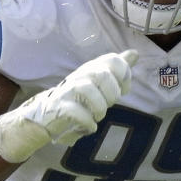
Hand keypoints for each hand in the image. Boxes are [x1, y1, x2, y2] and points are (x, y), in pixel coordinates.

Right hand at [0, 49, 138, 161]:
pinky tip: (89, 126)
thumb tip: (134, 53)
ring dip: (99, 108)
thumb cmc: (78, 100)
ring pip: (87, 91)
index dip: (124, 75)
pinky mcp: (58, 109)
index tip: (123, 90)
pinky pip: (77, 113)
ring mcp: (66, 92)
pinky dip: (88, 123)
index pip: (112, 60)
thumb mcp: (98, 83)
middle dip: (111, 93)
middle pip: (101, 74)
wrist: (46, 116)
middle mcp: (78, 76)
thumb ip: (115, 69)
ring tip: (97, 116)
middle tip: (109, 104)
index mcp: (91, 69)